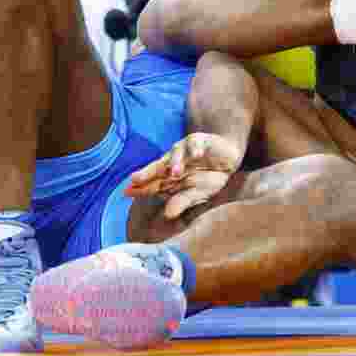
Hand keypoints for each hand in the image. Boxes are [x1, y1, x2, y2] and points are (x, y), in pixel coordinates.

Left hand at [125, 132, 243, 219]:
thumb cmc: (210, 177)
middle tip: (136, 179)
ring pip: (176, 154)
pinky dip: (196, 149)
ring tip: (175, 173)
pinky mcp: (199, 140)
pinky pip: (195, 144)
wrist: (229, 158)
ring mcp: (185, 150)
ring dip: (175, 162)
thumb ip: (183, 201)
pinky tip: (197, 155)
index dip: (140, 187)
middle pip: (159, 167)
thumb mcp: (198, 193)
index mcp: (170, 176)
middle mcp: (173, 161)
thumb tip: (168, 214)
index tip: (126, 192)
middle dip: (148, 172)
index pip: (152, 182)